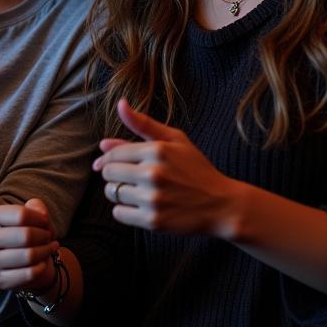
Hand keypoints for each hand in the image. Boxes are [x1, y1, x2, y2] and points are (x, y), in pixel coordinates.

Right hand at [0, 198, 58, 294]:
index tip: (45, 222)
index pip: (21, 215)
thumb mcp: (34, 215)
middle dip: (44, 236)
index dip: (40, 218)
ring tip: (48, 248)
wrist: (26, 263)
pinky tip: (42, 264)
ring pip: (28, 256)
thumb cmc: (30, 234)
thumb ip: (37, 206)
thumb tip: (41, 214)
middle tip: (48, 237)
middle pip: (25, 235)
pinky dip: (40, 268)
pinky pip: (27, 274)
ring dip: (45, 252)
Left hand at [93, 98, 238, 237]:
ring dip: (117, 192)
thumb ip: (143, 123)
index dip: (105, 158)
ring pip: (112, 193)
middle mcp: (153, 174)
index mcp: (157, 151)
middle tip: (126, 177)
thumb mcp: (175, 139)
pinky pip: (119, 213)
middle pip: (109, 173)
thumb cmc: (196, 169)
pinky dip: (123, 210)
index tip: (104, 163)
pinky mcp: (154, 221)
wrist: (222, 205)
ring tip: (133, 190)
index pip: (114, 154)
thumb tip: (120, 104)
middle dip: (113, 174)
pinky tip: (137, 205)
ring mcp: (153, 199)